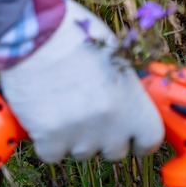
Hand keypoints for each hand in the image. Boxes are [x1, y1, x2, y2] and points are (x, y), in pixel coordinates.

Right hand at [0, 0, 164, 162]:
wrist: (35, 32)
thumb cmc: (77, 36)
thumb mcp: (117, 59)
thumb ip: (126, 91)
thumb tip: (128, 106)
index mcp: (135, 104)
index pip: (150, 141)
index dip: (140, 140)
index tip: (131, 137)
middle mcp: (112, 125)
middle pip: (115, 152)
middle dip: (104, 139)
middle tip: (90, 115)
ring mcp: (81, 134)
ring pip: (82, 153)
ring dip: (75, 138)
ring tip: (63, 106)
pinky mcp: (50, 137)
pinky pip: (52, 154)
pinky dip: (47, 141)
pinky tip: (44, 115)